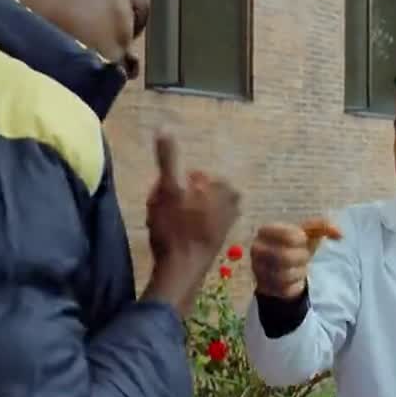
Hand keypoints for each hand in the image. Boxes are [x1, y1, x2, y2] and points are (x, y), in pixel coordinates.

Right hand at [142, 133, 240, 315]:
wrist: (181, 270)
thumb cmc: (176, 228)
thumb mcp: (169, 188)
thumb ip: (168, 157)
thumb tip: (164, 127)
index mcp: (226, 187)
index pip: (190, 176)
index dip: (172, 185)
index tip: (165, 198)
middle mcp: (232, 203)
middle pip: (191, 190)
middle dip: (174, 199)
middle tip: (163, 213)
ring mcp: (226, 222)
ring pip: (189, 207)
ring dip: (173, 212)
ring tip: (164, 225)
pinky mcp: (216, 238)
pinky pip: (191, 223)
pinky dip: (180, 226)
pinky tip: (172, 237)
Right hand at [249, 218, 341, 300]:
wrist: (281, 269)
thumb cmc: (294, 246)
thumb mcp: (307, 233)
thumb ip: (323, 227)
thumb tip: (340, 234)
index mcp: (265, 231)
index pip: (288, 235)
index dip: (301, 240)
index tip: (302, 240)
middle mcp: (257, 249)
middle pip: (285, 256)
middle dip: (301, 257)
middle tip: (303, 256)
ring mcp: (258, 269)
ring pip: (285, 275)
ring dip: (299, 272)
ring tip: (298, 267)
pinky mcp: (264, 287)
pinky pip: (285, 289)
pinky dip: (296, 285)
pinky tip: (294, 280)